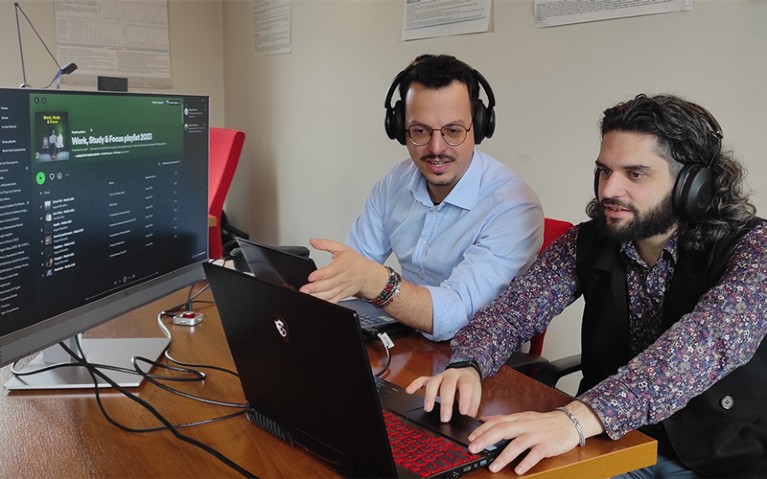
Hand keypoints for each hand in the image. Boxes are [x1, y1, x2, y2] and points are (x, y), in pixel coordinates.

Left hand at [298, 238, 387, 302]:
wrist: (368, 275)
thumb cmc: (355, 261)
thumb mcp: (342, 248)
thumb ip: (326, 244)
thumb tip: (313, 241)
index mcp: (343, 265)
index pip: (332, 270)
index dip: (321, 274)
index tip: (310, 277)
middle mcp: (343, 278)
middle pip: (329, 284)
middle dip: (315, 288)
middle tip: (304, 289)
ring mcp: (343, 288)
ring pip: (330, 294)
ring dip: (318, 296)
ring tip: (307, 296)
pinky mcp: (342, 295)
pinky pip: (333, 300)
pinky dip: (325, 303)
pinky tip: (316, 302)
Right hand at [406, 368, 481, 422]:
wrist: (466, 371)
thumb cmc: (470, 386)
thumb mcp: (476, 394)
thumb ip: (472, 406)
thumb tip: (468, 419)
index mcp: (466, 378)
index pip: (465, 386)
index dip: (465, 399)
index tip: (463, 412)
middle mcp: (452, 375)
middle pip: (448, 386)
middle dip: (446, 403)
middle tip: (445, 418)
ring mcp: (441, 376)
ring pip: (433, 383)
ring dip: (430, 396)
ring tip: (428, 409)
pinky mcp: (432, 378)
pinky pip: (422, 380)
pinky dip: (415, 385)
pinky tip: (409, 391)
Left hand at [468, 405, 591, 474]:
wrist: (568, 422)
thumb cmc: (543, 423)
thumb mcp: (522, 417)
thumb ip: (504, 420)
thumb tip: (484, 421)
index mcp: (517, 418)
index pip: (496, 422)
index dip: (482, 429)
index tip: (470, 438)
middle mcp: (525, 425)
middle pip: (502, 430)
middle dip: (486, 440)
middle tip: (473, 449)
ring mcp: (536, 435)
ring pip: (517, 444)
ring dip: (504, 456)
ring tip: (493, 466)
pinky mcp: (547, 445)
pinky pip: (535, 454)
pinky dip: (526, 462)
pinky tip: (518, 470)